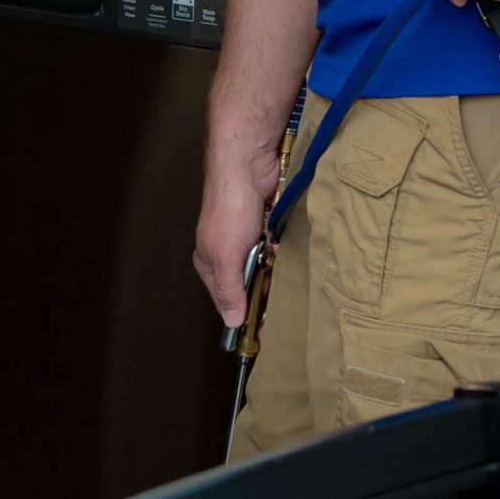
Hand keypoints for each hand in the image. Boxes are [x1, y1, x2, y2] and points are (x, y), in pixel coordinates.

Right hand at [195, 146, 279, 326]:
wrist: (248, 163)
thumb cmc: (230, 209)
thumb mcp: (225, 255)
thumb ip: (228, 289)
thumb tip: (231, 322)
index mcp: (210, 263)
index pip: (226, 300)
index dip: (244, 317)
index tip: (265, 335)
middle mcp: (228, 252)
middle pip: (248, 284)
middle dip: (265, 293)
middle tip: (285, 310)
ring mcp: (248, 237)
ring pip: (266, 266)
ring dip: (277, 271)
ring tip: (287, 276)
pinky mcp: (266, 223)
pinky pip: (278, 246)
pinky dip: (284, 250)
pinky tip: (289, 250)